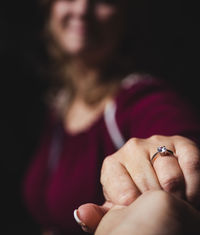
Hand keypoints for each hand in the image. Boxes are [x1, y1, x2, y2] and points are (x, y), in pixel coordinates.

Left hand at [75, 135, 199, 232]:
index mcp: (112, 164)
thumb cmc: (135, 195)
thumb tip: (81, 214)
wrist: (159, 177)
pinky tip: (189, 196)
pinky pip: (190, 164)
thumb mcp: (117, 207)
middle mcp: (131, 148)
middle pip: (148, 186)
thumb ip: (99, 214)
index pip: (123, 194)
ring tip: (176, 204)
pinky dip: (194, 185)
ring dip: (177, 197)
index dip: (137, 209)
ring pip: (170, 176)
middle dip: (158, 205)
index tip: (142, 213)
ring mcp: (156, 142)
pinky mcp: (179, 142)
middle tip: (162, 212)